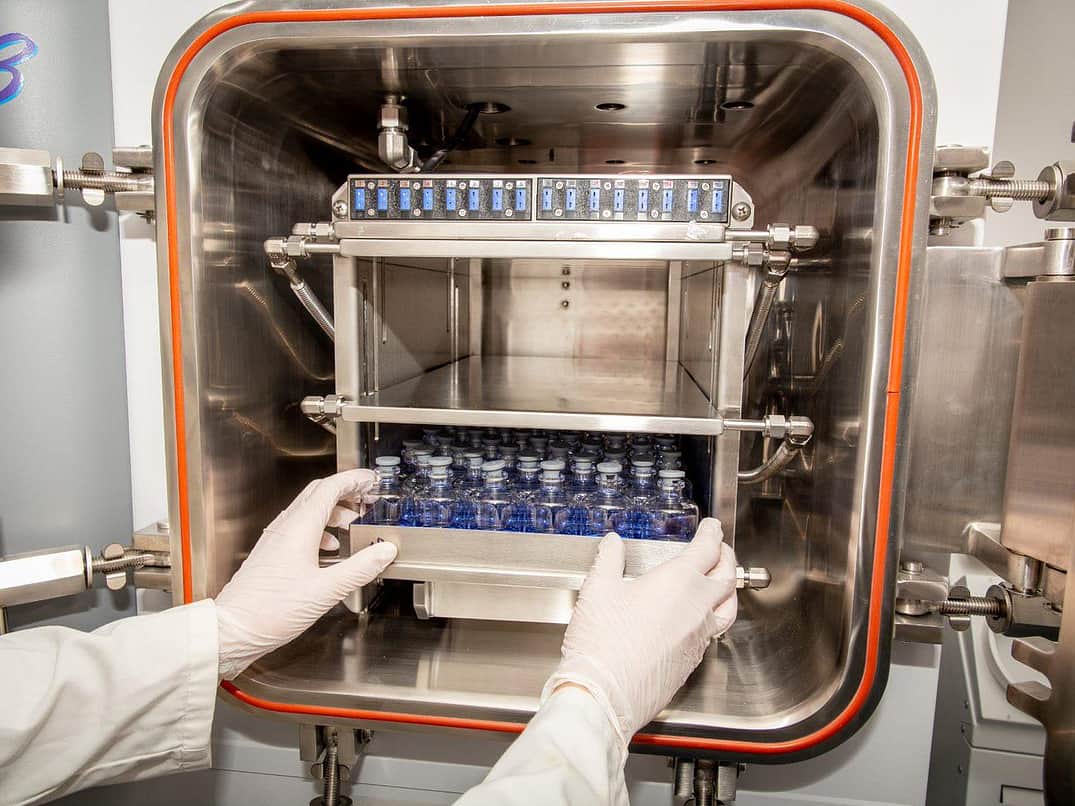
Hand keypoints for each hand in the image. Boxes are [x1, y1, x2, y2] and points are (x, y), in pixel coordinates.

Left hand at [214, 468, 397, 679]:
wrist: (233, 629)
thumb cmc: (270, 610)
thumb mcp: (326, 590)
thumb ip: (360, 568)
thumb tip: (384, 551)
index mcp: (299, 527)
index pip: (330, 488)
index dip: (354, 480)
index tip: (371, 480)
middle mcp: (285, 527)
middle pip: (318, 494)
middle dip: (346, 491)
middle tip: (366, 497)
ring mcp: (276, 539)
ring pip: (309, 511)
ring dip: (334, 511)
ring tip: (353, 523)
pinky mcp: (272, 553)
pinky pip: (300, 528)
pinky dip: (321, 529)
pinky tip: (330, 549)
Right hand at [542, 518, 736, 743]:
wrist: (605, 695)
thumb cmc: (602, 643)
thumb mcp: (597, 589)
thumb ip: (608, 560)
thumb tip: (612, 543)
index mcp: (679, 581)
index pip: (708, 549)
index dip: (712, 534)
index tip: (712, 527)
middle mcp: (697, 608)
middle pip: (727, 575)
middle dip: (725, 557)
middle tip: (719, 548)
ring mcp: (699, 637)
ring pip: (728, 607)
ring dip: (727, 589)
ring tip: (720, 582)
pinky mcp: (692, 660)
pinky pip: (713, 632)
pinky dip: (713, 616)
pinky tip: (698, 618)